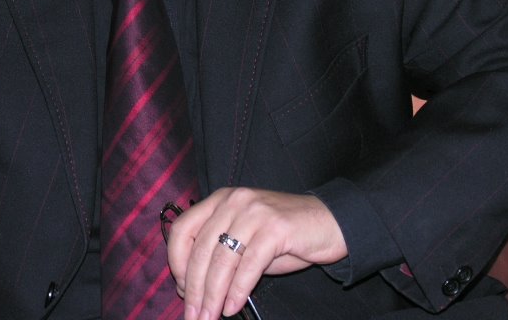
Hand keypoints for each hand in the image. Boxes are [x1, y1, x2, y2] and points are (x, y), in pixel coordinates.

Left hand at [166, 187, 347, 319]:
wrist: (330, 223)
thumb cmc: (284, 237)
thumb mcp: (245, 240)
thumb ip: (219, 255)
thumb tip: (190, 288)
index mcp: (220, 200)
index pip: (183, 229)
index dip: (177, 262)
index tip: (182, 290)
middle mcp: (234, 201)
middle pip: (201, 249)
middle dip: (194, 289)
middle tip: (193, 316)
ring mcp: (255, 211)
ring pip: (222, 259)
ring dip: (212, 295)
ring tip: (210, 317)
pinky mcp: (276, 227)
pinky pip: (248, 264)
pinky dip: (237, 290)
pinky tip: (232, 306)